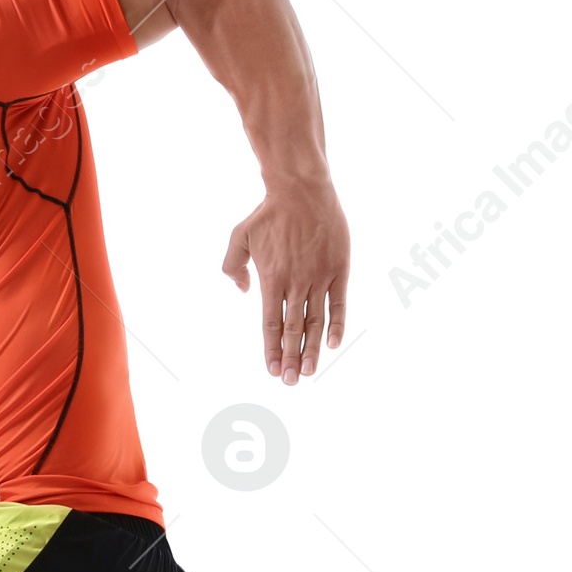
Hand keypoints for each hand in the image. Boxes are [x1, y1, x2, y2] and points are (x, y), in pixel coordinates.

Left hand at [222, 177, 349, 382]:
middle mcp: (295, 283)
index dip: (272, 349)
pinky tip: (333, 344)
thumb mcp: (238, 237)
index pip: (271, 324)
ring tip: (309, 372)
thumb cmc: (268, 214)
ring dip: (312, 349)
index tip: (273, 370)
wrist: (302, 189)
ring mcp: (319, 277)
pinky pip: (340, 303)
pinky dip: (337, 324)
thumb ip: (232, 267)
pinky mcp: (339, 268)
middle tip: (290, 381)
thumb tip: (243, 291)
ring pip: (316, 321)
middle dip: (291, 358)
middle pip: (293, 329)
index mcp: (272, 280)